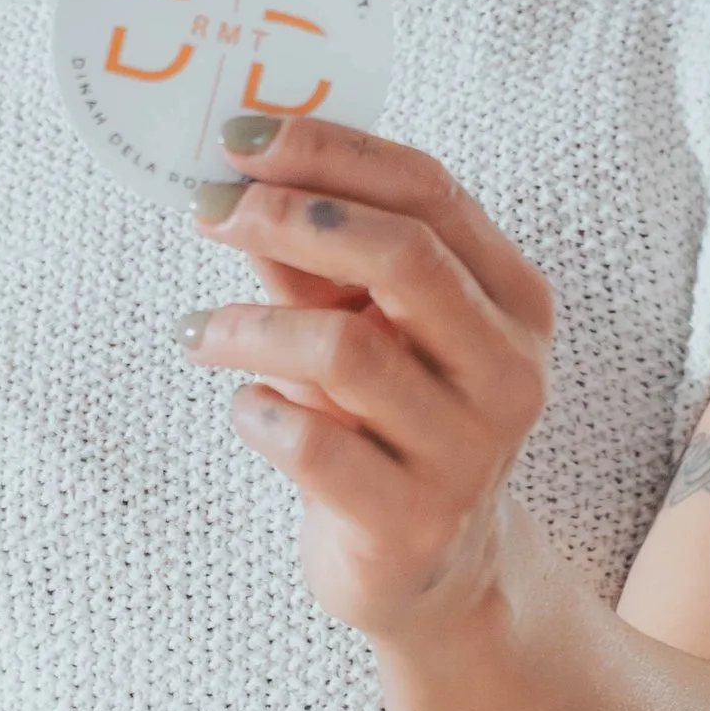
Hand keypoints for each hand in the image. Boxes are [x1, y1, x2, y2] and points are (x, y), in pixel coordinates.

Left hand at [182, 109, 552, 641]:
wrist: (430, 572)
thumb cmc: (388, 423)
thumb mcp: (363, 328)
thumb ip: (314, 258)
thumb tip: (236, 175)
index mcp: (511, 298)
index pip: (428, 189)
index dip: (330, 151)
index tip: (240, 138)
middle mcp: (506, 368)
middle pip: (403, 255)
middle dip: (291, 219)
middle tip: (210, 212)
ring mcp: (467, 450)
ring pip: (347, 349)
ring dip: (249, 327)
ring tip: (198, 333)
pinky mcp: (413, 521)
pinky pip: (312, 445)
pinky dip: (255, 413)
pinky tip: (243, 410)